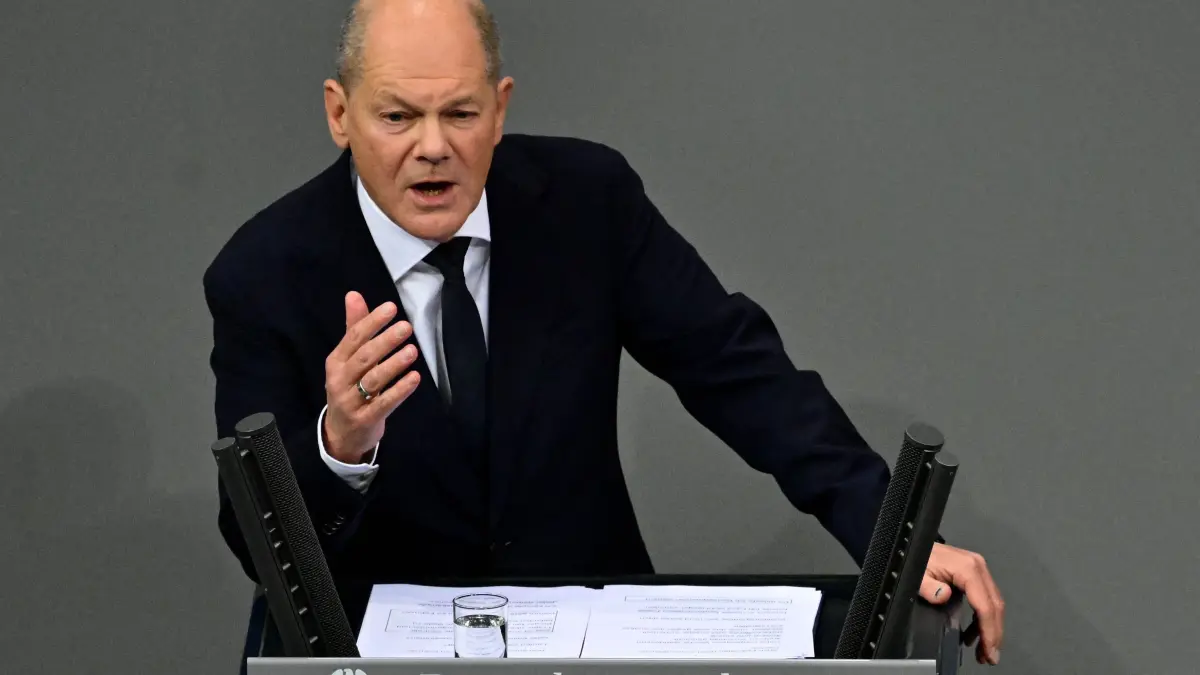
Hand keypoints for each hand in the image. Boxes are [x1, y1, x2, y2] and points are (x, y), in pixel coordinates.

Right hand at [323, 291, 420, 462]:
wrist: (341, 434)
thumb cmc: (349, 389)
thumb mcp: (348, 360)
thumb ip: (354, 328)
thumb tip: (354, 294)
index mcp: (336, 361)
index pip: (354, 337)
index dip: (372, 322)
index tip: (392, 308)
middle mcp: (339, 380)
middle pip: (364, 357)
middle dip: (385, 340)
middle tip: (406, 327)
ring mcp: (350, 401)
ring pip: (373, 380)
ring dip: (394, 364)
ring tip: (413, 351)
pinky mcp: (364, 419)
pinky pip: (384, 403)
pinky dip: (400, 390)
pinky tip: (415, 378)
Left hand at [920, 542, 1004, 664]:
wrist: (914, 544)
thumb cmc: (917, 557)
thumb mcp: (918, 574)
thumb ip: (929, 587)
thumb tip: (943, 596)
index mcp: (968, 569)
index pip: (985, 605)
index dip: (989, 630)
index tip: (989, 650)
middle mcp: (978, 567)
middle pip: (994, 606)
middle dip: (994, 633)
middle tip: (990, 657)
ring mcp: (978, 569)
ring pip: (992, 603)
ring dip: (990, 628)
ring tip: (983, 651)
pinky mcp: (974, 573)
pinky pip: (984, 597)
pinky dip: (983, 618)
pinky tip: (975, 633)